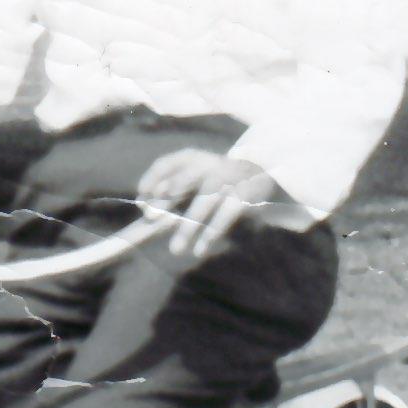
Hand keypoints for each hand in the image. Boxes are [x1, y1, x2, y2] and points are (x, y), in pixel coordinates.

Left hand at [137, 147, 281, 262]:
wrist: (265, 167)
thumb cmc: (220, 177)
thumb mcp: (197, 175)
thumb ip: (173, 188)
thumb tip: (143, 206)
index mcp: (195, 158)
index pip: (169, 163)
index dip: (152, 179)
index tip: (142, 198)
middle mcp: (211, 164)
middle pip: (187, 177)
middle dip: (168, 198)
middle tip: (150, 220)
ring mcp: (230, 179)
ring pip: (206, 200)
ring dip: (189, 226)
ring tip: (175, 250)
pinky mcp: (245, 194)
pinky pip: (226, 215)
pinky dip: (212, 232)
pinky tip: (200, 249)